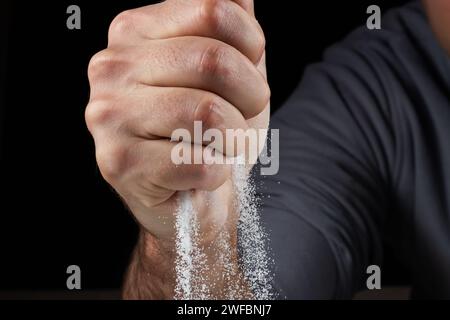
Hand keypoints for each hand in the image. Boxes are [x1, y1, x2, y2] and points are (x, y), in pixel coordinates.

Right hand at [85, 0, 269, 242]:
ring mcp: (109, 116)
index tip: (248, 76)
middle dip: (251, 97)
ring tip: (223, 146)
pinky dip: (218, 172)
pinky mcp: (118, 163)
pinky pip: (197, 162)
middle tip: (243, 117)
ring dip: (235, 138)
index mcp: (134, 31)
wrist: (194, 192)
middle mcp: (112, 67)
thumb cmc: (211, 130)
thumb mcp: (228, 69)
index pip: (214, 10)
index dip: (252, 48)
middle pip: (213, 60)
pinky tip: (203, 173)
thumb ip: (228, 20)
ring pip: (207, 112)